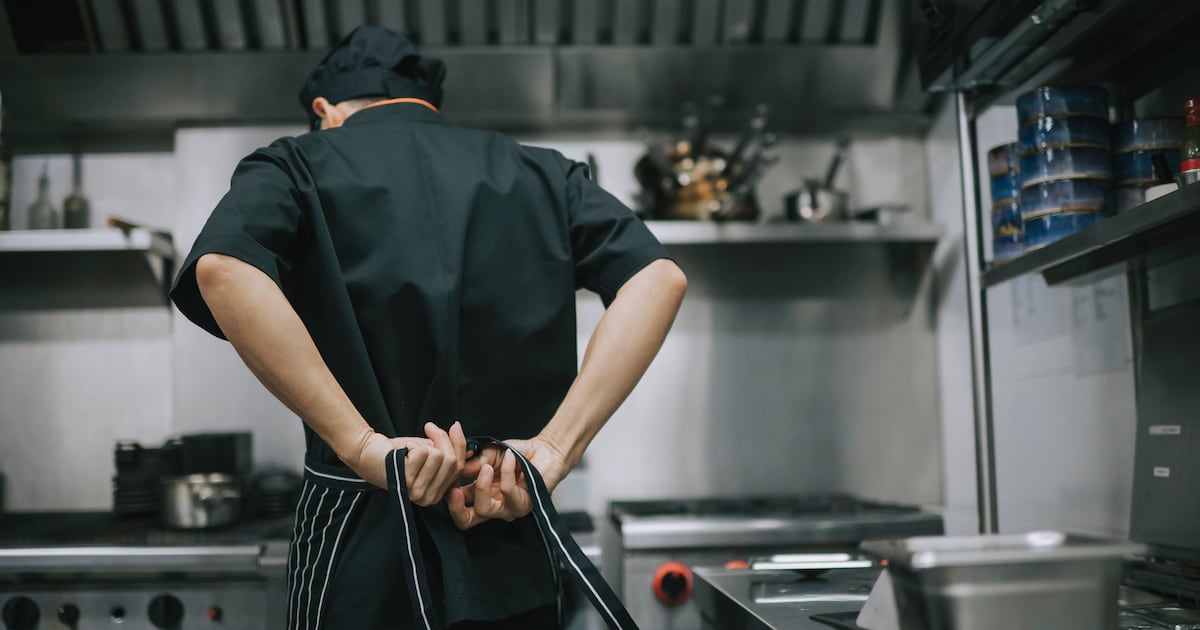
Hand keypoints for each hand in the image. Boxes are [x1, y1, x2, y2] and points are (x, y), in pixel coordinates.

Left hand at [348, 422, 467, 505]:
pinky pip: (424, 452)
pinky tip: (401, 452)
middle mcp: (428, 498)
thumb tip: (470, 447)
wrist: (368, 452)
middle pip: (452, 461)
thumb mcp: (429, 452)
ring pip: (439, 456)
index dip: (458, 443)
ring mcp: (417, 491)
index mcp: (436, 494)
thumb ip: (448, 453)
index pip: (459, 467)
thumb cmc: (397, 453)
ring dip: (424, 443)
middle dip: (442, 438)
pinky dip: (412, 445)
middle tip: (429, 428)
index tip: (454, 425)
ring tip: (410, 448)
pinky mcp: (407, 480)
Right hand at [447, 435, 570, 529]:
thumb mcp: (489, 453)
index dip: (448, 493)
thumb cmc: (515, 454)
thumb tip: (458, 468)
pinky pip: (508, 492)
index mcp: (480, 495)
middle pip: (466, 521)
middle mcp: (493, 506)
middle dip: (456, 507)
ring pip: (485, 509)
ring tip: (486, 467)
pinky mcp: (524, 505)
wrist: (543, 450)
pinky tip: (510, 457)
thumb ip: (474, 460)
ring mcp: (509, 509)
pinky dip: (506, 472)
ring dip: (482, 486)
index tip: (446, 475)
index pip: (457, 505)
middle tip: (453, 490)